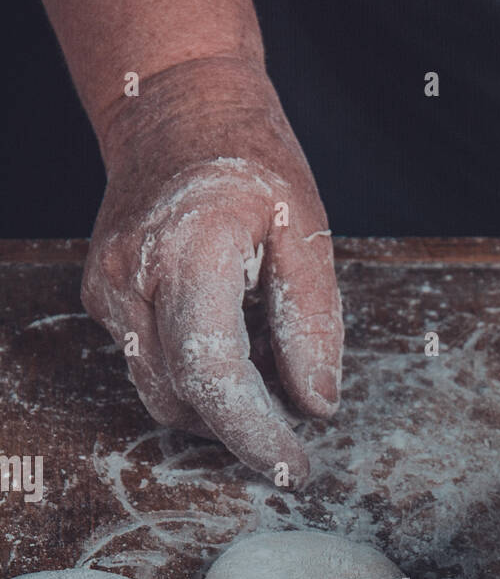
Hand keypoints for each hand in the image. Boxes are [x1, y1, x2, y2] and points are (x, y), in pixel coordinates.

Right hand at [82, 55, 342, 480]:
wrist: (175, 109)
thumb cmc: (251, 164)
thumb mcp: (307, 229)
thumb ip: (312, 321)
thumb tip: (317, 404)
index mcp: (189, 252)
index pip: (214, 375)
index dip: (256, 435)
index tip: (297, 468)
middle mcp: (133, 277)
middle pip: (186, 397)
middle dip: (244, 424)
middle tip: (295, 414)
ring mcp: (108, 291)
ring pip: (163, 393)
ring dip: (219, 401)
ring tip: (264, 359)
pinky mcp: (103, 299)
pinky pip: (151, 366)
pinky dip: (195, 374)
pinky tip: (229, 338)